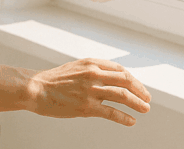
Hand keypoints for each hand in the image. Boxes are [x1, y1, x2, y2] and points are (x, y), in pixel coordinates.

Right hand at [25, 58, 151, 126]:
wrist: (36, 88)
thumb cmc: (54, 80)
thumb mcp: (76, 67)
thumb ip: (93, 70)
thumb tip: (110, 76)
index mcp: (91, 63)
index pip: (120, 69)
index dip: (133, 79)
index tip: (138, 87)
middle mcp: (93, 74)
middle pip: (126, 80)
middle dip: (140, 89)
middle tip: (148, 98)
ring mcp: (91, 90)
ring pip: (122, 95)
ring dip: (137, 102)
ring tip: (145, 109)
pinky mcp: (86, 107)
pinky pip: (111, 112)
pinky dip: (124, 117)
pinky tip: (131, 121)